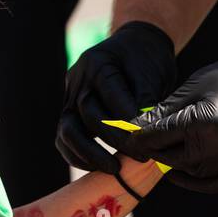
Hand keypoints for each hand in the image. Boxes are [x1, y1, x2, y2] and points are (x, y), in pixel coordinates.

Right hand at [57, 21, 176, 174]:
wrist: (135, 47)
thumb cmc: (146, 60)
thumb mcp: (153, 74)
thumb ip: (146, 101)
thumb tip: (141, 135)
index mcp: (98, 63)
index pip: (110, 99)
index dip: (128, 124)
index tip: (146, 143)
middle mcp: (78, 79)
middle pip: (88, 116)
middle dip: (115, 141)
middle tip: (140, 156)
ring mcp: (70, 96)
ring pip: (67, 130)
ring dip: (89, 154)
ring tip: (114, 169)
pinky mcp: (69, 111)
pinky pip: (64, 138)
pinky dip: (77, 155)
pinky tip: (97, 167)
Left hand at [119, 49, 217, 192]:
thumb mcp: (195, 86)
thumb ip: (165, 111)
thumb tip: (136, 127)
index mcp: (200, 120)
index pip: (155, 138)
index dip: (135, 139)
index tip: (125, 138)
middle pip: (170, 158)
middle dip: (153, 151)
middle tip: (142, 147)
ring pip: (191, 173)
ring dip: (174, 165)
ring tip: (165, 153)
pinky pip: (215, 183)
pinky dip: (196, 181)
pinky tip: (183, 171)